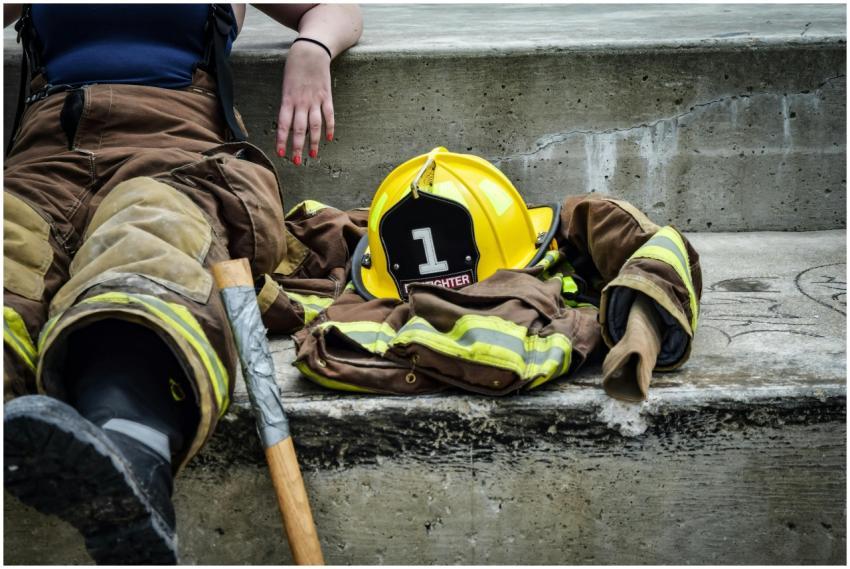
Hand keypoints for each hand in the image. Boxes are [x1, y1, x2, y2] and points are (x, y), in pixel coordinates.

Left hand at [276, 40, 333, 164]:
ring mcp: (315, 100)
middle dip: (297, 146)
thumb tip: (289, 124)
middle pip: (299, 129)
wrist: (311, 51)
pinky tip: (328, 138)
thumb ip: (288, 104)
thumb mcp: (286, 85)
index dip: (282, 140)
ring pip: (314, 125)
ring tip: (312, 155)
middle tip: (297, 162)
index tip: (281, 154)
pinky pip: (329, 115)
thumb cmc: (294, 68)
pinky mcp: (327, 96)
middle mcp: (301, 102)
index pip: (283, 124)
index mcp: (288, 99)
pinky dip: (329, 127)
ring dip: (313, 142)